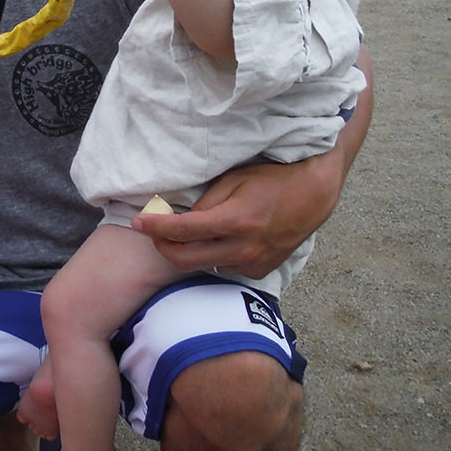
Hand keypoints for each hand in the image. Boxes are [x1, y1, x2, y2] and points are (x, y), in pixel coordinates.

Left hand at [132, 156, 339, 277]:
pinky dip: (211, 255)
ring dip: (188, 251)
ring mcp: (253, 263)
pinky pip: (223, 267)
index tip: (137, 221)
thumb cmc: (271, 179)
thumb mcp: (234, 180)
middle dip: (162, 246)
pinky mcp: (258, 271)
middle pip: (185, 259)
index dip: (154, 227)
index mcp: (236, 221)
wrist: (313, 195)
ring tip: (186, 231)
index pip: (183, 231)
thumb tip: (176, 219)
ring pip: (203, 265)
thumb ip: (204, 203)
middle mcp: (244, 248)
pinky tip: (216, 239)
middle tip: (152, 230)